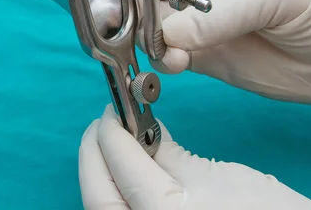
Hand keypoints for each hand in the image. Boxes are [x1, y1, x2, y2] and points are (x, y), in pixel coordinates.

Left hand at [79, 105, 310, 209]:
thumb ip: (170, 155)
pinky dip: (117, 192)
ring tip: (110, 144)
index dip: (110, 133)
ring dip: (100, 174)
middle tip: (101, 126)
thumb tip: (141, 132)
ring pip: (104, 209)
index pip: (123, 166)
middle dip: (91, 156)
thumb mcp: (219, 176)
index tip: (112, 110)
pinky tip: (126, 170)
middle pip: (98, 197)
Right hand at [136, 0, 310, 111]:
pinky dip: (163, 60)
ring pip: (152, 22)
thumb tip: (169, 35)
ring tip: (166, 48)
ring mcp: (200, 24)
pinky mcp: (203, 58)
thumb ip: (221, 14)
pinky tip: (178, 64)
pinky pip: (168, 55)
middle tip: (136, 19)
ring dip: (147, 34)